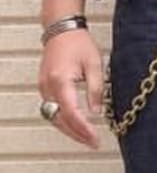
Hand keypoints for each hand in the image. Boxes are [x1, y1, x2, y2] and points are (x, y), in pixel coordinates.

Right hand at [38, 30, 104, 148]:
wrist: (61, 29)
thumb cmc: (78, 43)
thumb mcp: (95, 65)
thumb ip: (96, 90)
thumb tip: (96, 113)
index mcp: (61, 80)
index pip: (71, 113)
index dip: (83, 129)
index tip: (95, 139)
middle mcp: (48, 86)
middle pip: (60, 119)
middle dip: (77, 134)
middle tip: (94, 143)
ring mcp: (43, 87)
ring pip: (53, 117)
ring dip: (69, 129)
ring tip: (87, 138)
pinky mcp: (44, 87)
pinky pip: (52, 109)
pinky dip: (63, 119)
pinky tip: (76, 125)